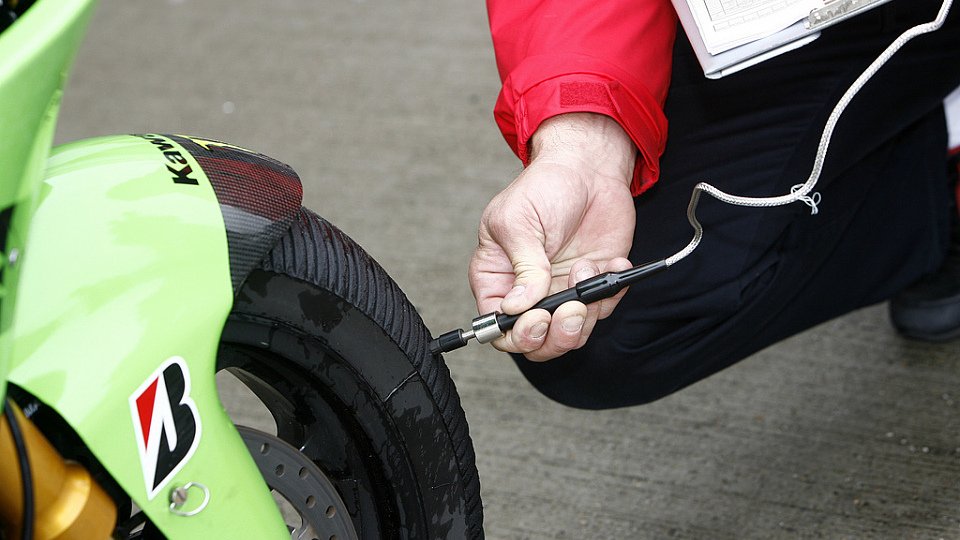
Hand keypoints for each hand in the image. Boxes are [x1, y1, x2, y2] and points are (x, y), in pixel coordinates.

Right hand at [469, 113, 636, 360]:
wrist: (589, 167)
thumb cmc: (544, 186)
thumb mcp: (520, 222)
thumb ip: (523, 267)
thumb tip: (517, 307)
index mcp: (497, 278)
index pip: (498, 327)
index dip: (516, 334)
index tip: (537, 317)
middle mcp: (528, 291)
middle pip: (535, 342)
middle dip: (556, 335)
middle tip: (572, 309)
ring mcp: (561, 291)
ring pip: (570, 334)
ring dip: (585, 314)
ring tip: (587, 271)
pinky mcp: (593, 284)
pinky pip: (602, 309)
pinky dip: (610, 291)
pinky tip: (609, 261)